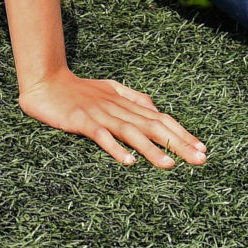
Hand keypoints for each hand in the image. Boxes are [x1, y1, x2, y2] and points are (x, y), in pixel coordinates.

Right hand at [20, 71, 206, 168]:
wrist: (45, 82)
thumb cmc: (79, 90)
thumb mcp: (110, 90)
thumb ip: (133, 98)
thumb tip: (156, 109)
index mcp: (126, 102)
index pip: (161, 118)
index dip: (182, 132)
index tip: (202, 148)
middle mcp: (117, 108)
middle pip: (153, 125)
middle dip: (178, 143)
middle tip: (200, 160)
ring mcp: (100, 114)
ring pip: (131, 132)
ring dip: (152, 149)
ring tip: (170, 166)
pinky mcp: (81, 121)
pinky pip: (101, 136)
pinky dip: (116, 148)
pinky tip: (129, 162)